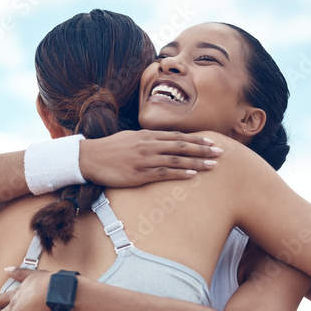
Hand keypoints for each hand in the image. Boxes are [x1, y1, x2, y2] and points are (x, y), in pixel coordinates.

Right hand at [79, 130, 222, 187]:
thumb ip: (148, 139)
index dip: (197, 139)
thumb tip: (162, 141)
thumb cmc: (109, 148)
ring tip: (212, 165)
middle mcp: (149, 145)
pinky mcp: (138, 174)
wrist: (89, 157)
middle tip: (221, 152)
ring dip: (196, 162)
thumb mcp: (130, 137)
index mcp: (147, 135)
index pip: (178, 136)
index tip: (212, 141)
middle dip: (203, 149)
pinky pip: (163, 173)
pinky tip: (192, 175)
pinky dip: (179, 173)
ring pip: (176, 160)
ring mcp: (144, 159)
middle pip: (181, 146)